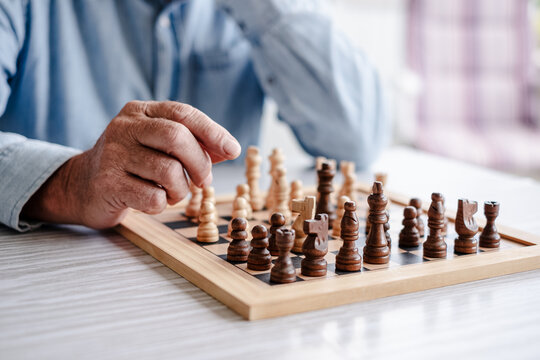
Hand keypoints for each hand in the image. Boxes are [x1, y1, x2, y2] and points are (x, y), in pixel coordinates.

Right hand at [22, 101, 240, 228]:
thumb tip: (230, 149)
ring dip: (181, 189)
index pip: (183, 113)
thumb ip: (193, 144)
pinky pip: (153, 197)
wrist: (82, 185)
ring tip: (172, 192)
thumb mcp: (159, 145)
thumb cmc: (132, 164)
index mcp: (140, 111)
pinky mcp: (108, 183)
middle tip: (203, 181)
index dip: (213, 132)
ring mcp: (113, 154)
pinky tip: (150, 200)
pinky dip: (161, 204)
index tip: (233, 149)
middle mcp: (124, 127)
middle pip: (177, 138)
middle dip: (200, 163)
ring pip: (168, 171)